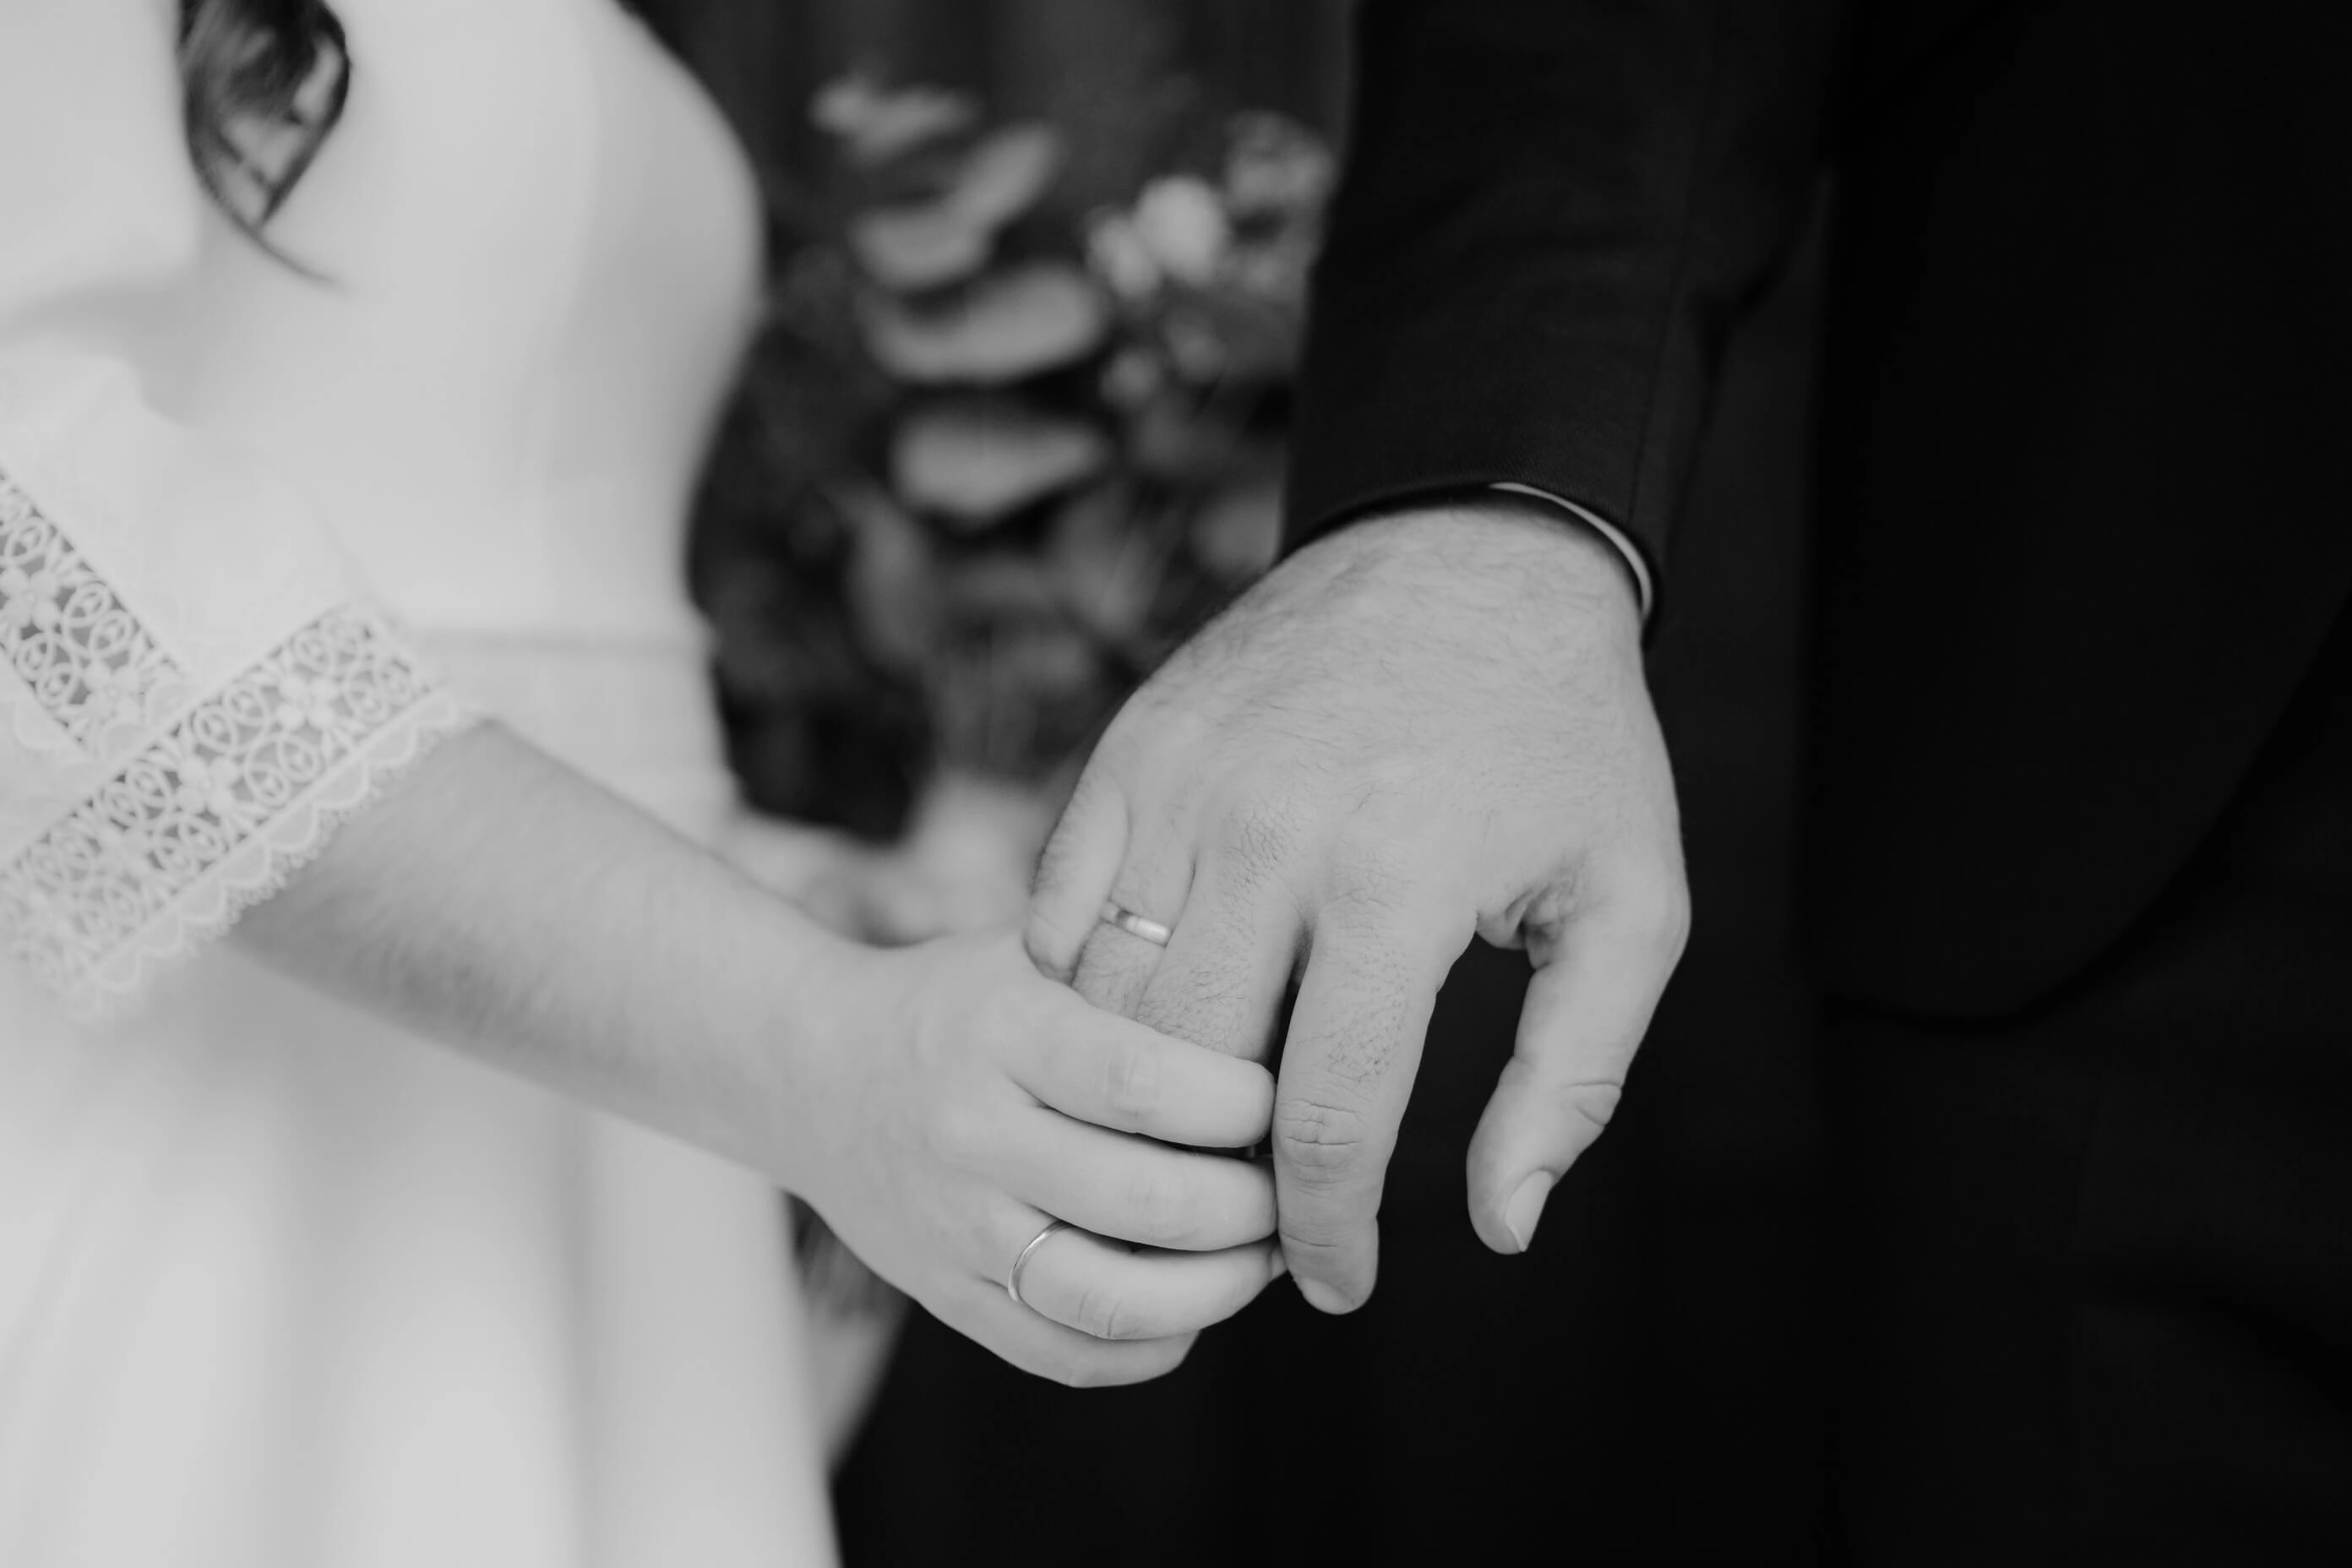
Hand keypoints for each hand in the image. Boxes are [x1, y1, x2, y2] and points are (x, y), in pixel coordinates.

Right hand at [794, 926, 1282, 1385]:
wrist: (810, 1070)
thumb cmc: (962, 1001)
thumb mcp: (1034, 948)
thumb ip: (1136, 959)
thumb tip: (1281, 999)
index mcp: (1003, 1034)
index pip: (1143, 1084)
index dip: (1240, 1104)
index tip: (1282, 1098)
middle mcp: (973, 1136)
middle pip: (1147, 1201)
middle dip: (1253, 1205)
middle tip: (1294, 1185)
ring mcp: (955, 1228)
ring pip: (1112, 1300)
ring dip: (1219, 1290)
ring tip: (1261, 1254)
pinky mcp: (946, 1296)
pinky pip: (1066, 1355)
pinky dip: (1151, 1347)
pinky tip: (1193, 1305)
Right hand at [1025, 503, 1687, 1312]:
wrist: (1466, 553)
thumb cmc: (1562, 746)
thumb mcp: (1627, 907)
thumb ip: (1573, 1079)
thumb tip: (1498, 1227)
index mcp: (1397, 885)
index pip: (1323, 1119)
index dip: (1324, 1231)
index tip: (1333, 1282)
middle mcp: (1270, 838)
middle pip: (1190, 1078)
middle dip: (1224, 1177)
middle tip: (1270, 1209)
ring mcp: (1182, 789)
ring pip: (1111, 1005)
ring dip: (1150, 1092)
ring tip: (1215, 1126)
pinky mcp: (1129, 753)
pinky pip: (1060, 915)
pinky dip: (1090, 990)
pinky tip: (1161, 1013)